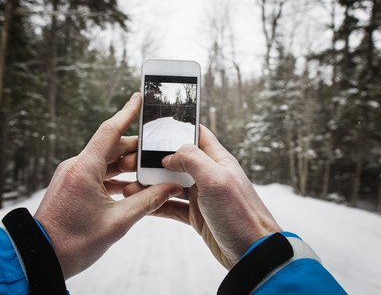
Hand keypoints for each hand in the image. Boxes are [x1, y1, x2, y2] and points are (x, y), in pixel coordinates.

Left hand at [34, 93, 182, 278]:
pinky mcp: (71, 184)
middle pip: (111, 146)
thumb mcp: (118, 222)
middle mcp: (76, 166)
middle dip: (135, 149)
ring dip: (125, 165)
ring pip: (105, 160)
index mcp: (84, 168)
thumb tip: (171, 188)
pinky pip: (97, 172)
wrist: (41, 257)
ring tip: (148, 172)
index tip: (139, 97)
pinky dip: (114, 176)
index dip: (127, 112)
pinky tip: (130, 187)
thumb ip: (148, 201)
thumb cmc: (73, 242)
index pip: (110, 131)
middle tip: (157, 152)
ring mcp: (72, 175)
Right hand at [125, 125, 280, 269]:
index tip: (153, 128)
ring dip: (150, 184)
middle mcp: (208, 175)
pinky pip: (171, 205)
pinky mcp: (196, 215)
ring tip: (128, 185)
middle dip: (154, 159)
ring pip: (170, 184)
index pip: (196, 134)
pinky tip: (140, 203)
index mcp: (217, 160)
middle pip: (177, 160)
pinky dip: (156, 204)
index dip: (177, 128)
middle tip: (130, 162)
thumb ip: (192, 159)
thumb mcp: (216, 180)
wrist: (252, 253)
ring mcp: (201, 196)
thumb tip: (169, 155)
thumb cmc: (241, 215)